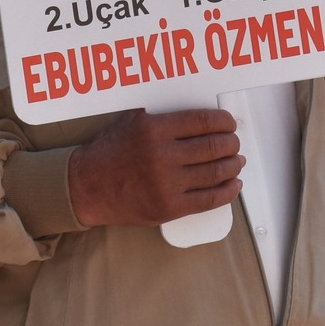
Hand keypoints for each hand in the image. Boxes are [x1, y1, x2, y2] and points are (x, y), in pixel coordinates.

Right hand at [68, 108, 243, 226]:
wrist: (87, 188)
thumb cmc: (109, 154)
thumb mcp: (131, 121)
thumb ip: (163, 117)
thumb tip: (200, 120)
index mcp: (155, 130)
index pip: (203, 122)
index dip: (224, 122)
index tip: (229, 123)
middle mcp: (163, 156)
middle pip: (214, 147)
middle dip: (231, 143)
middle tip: (234, 142)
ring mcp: (167, 184)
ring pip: (216, 173)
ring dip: (233, 165)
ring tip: (237, 161)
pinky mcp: (169, 207)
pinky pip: (209, 200)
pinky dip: (227, 191)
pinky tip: (233, 184)